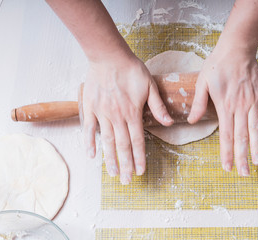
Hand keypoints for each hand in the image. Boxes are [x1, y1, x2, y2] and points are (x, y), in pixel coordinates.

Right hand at [82, 54, 172, 183]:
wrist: (108, 56)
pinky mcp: (90, 108)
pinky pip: (88, 129)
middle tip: (126, 181)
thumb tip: (169, 123)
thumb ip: (158, 106)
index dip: (139, 158)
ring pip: (107, 141)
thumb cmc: (131, 70)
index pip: (138, 141)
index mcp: (133, 113)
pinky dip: (89, 143)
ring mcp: (102, 113)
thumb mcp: (150, 86)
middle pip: (122, 146)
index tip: (141, 171)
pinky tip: (91, 156)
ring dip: (110, 159)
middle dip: (126, 165)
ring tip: (112, 174)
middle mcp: (118, 117)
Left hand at [188, 45, 257, 175]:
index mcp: (224, 106)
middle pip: (241, 137)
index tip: (227, 167)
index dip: (226, 152)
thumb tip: (192, 121)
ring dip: (257, 147)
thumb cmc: (217, 65)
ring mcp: (253, 102)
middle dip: (242, 157)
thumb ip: (198, 103)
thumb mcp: (202, 82)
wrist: (236, 49)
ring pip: (255, 129)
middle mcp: (240, 107)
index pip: (226, 135)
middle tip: (245, 173)